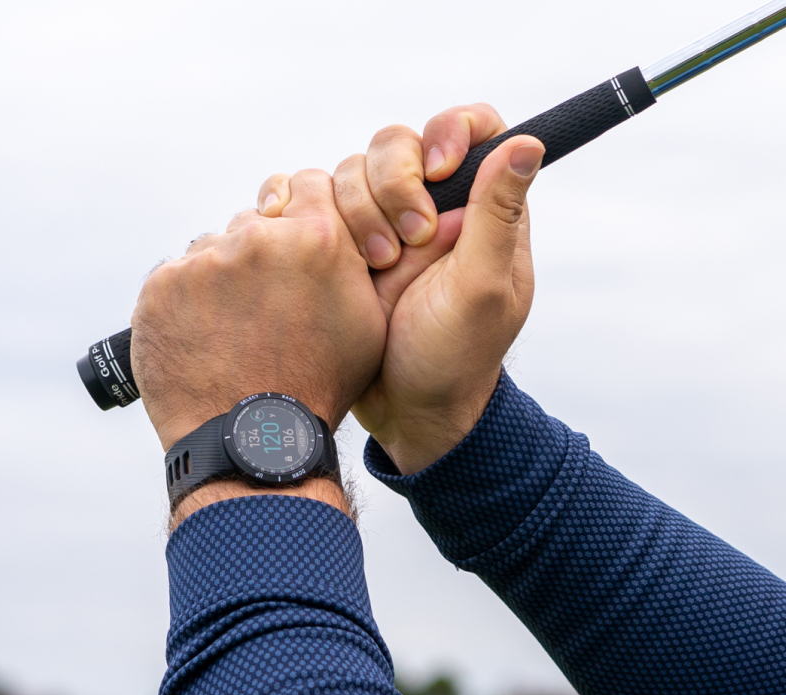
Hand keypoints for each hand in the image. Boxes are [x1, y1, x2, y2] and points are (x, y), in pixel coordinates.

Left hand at [131, 169, 386, 453]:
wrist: (253, 440)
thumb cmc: (318, 386)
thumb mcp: (367, 324)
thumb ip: (357, 263)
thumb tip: (360, 233)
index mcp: (316, 239)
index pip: (304, 185)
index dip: (299, 212)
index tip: (293, 241)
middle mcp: (257, 239)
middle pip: (254, 223)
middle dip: (259, 254)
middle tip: (264, 307)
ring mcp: (204, 262)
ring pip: (212, 252)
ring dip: (220, 279)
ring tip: (231, 332)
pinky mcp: (161, 287)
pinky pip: (174, 280)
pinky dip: (184, 304)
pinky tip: (203, 338)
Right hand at [259, 106, 543, 473]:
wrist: (403, 410)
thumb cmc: (454, 356)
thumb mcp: (482, 287)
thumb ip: (498, 214)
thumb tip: (528, 141)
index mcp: (479, 211)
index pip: (472, 131)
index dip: (449, 131)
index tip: (438, 168)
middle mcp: (432, 209)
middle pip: (399, 144)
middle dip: (393, 186)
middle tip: (405, 246)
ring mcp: (384, 226)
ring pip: (352, 172)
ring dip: (357, 214)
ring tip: (375, 268)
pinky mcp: (345, 246)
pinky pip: (319, 203)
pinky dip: (321, 220)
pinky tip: (336, 256)